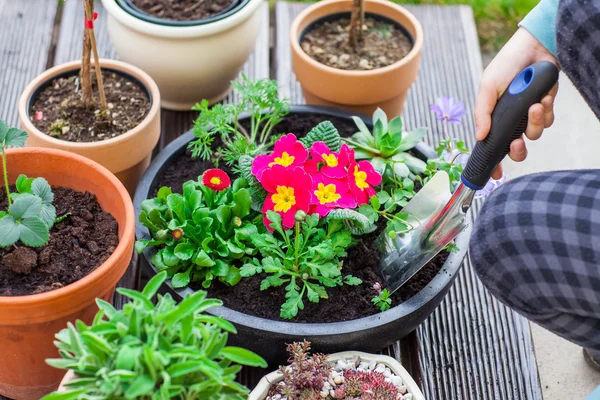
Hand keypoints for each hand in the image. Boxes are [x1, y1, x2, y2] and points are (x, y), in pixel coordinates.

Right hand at [475, 28, 558, 178]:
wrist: (535, 47)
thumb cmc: (506, 65)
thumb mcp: (487, 87)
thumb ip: (482, 113)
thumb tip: (479, 136)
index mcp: (494, 118)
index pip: (492, 145)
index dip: (493, 162)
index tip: (494, 176)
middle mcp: (511, 120)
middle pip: (516, 148)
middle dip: (518, 149)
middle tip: (517, 142)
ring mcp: (528, 115)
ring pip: (534, 135)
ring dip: (535, 123)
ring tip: (534, 105)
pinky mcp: (545, 107)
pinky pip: (547, 121)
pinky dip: (545, 112)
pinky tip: (542, 97)